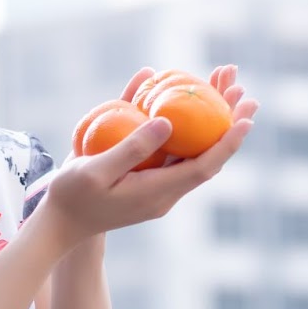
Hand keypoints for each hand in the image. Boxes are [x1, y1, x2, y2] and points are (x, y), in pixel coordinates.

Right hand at [36, 66, 258, 247]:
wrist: (61, 223)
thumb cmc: (73, 196)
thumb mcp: (96, 170)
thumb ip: (132, 147)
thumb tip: (168, 121)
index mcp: (157, 192)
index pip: (204, 166)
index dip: (228, 142)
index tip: (247, 118)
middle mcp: (167, 191)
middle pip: (207, 155)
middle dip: (227, 122)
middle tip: (241, 88)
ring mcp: (160, 186)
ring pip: (194, 150)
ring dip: (211, 120)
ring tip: (223, 85)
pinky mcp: (150, 179)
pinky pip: (174, 150)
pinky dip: (185, 125)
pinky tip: (181, 96)